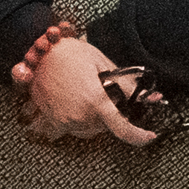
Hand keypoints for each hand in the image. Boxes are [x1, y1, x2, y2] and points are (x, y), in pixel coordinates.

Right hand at [19, 32, 158, 148]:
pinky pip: (73, 128)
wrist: (37, 52)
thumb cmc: (69, 53)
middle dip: (110, 113)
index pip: (123, 128)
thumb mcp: (102, 63)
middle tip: (103, 93)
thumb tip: (151, 97)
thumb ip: (126, 84)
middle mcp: (80, 115)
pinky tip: (75, 101)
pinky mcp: (54, 121)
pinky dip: (79, 118)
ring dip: (94, 117)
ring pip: (90, 129)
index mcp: (96, 100)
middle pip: (106, 126)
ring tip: (86, 94)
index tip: (149, 136)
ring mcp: (65, 120)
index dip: (139, 136)